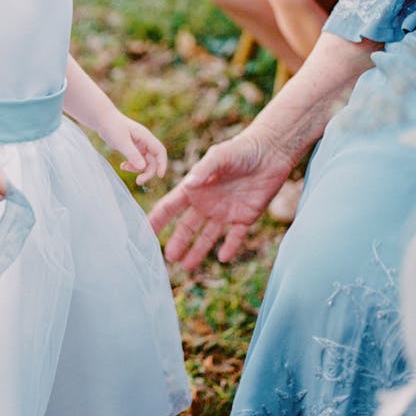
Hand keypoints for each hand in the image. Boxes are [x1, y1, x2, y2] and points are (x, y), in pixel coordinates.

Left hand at [100, 111, 167, 183]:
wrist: (102, 119)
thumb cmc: (112, 127)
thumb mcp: (121, 142)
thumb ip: (132, 154)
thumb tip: (143, 168)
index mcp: (145, 137)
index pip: (160, 152)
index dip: (162, 164)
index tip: (160, 176)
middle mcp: (144, 141)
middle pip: (153, 160)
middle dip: (147, 172)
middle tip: (139, 182)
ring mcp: (139, 144)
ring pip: (144, 161)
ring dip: (137, 169)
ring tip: (124, 168)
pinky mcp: (132, 147)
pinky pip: (136, 160)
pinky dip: (131, 165)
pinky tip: (122, 166)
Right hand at [148, 130, 292, 268]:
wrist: (271, 151)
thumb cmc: (241, 149)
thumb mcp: (219, 156)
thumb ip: (204, 170)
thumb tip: (188, 185)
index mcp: (195, 189)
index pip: (170, 207)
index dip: (157, 219)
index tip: (144, 233)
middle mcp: (207, 203)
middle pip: (187, 227)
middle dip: (177, 242)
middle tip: (167, 258)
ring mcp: (226, 212)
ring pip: (208, 236)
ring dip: (198, 251)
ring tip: (187, 267)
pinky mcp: (246, 217)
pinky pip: (236, 237)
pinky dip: (230, 247)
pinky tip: (223, 258)